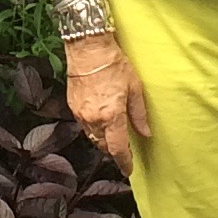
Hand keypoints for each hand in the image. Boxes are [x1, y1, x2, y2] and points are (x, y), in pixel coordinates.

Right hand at [66, 35, 148, 169]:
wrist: (88, 48)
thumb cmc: (114, 64)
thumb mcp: (135, 88)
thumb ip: (139, 114)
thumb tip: (145, 132)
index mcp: (111, 115)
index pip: (117, 149)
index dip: (123, 162)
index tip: (128, 169)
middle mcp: (94, 118)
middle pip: (103, 145)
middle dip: (113, 150)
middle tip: (124, 148)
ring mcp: (81, 113)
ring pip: (92, 137)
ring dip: (103, 139)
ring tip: (112, 133)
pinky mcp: (72, 106)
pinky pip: (84, 125)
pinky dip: (93, 128)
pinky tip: (100, 119)